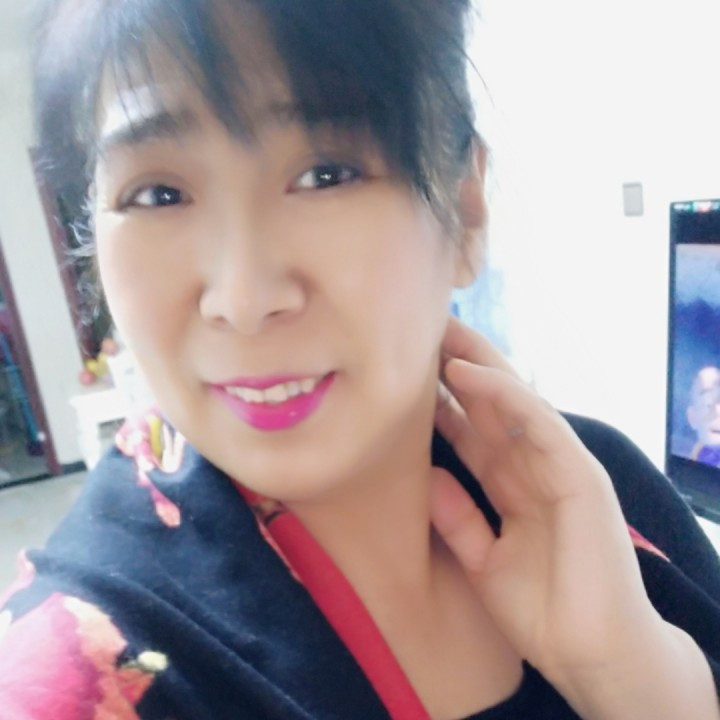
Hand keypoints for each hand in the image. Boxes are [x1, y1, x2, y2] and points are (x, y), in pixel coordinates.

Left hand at [429, 315, 663, 686]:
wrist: (592, 657)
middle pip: (493, 406)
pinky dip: (504, 395)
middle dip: (459, 368)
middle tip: (422, 333)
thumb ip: (457, 518)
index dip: (444, 400)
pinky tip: (469, 372)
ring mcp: (560, 467)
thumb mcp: (483, 560)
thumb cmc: (543, 613)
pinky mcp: (579, 475)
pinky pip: (538, 424)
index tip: (406, 374)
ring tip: (440, 333)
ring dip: (477, 366)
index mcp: (514, 486)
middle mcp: (536, 468)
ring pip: (515, 402)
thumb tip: (427, 476)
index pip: (476, 430)